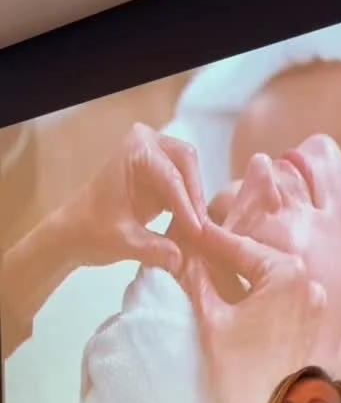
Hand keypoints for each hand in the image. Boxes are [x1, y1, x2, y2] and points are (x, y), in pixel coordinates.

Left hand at [65, 122, 207, 274]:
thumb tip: (181, 258)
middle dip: (195, 197)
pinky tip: (191, 232)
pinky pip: (187, 187)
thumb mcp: (122, 242)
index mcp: (135, 150)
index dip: (187, 207)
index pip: (170, 177)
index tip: (198, 234)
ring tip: (198, 235)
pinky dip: (191, 208)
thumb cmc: (91, 231)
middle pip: (188, 164)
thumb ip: (152, 249)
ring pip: (191, 175)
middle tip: (201, 231)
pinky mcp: (162, 176)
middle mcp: (148, 144)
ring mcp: (157, 157)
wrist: (75, 233)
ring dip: (196, 203)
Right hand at [181, 222, 326, 402]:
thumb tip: (182, 252)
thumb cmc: (239, 372)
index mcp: (288, 273)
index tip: (184, 226)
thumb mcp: (211, 318)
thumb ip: (197, 277)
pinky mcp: (313, 323)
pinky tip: (231, 293)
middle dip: (224, 253)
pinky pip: (281, 297)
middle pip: (256, 259)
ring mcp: (316, 304)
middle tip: (192, 244)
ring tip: (207, 267)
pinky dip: (257, 293)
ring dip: (240, 273)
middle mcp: (310, 283)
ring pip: (269, 278)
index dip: (207, 237)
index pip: (238, 246)